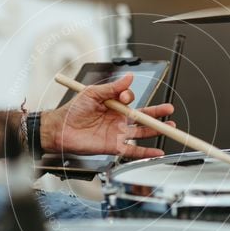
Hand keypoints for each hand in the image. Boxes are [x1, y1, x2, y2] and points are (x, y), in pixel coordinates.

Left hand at [41, 73, 174, 158]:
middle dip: (157, 113)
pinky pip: (133, 150)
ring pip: (141, 132)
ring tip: (169, 127)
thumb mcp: (92, 93)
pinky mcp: (114, 147)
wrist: (60, 129)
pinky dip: (146, 152)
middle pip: (142, 116)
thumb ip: (112, 88)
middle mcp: (118, 119)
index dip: (130, 98)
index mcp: (113, 105)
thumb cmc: (72, 111)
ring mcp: (117, 133)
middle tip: (169, 110)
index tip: (124, 97)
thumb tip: (128, 78)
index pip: (130, 100)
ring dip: (155, 130)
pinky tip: (157, 151)